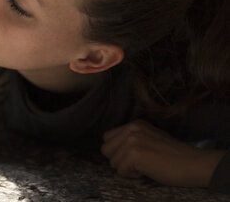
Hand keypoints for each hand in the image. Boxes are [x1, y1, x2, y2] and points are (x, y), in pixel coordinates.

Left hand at [101, 119, 225, 186]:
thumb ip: (130, 139)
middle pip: (106, 149)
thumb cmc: (172, 156)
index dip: (118, 151)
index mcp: (134, 124)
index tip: (135, 156)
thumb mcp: (149, 138)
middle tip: (140, 162)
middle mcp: (131, 128)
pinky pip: (120, 170)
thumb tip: (110, 149)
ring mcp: (132, 140)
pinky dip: (132, 175)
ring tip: (146, 165)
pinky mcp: (134, 154)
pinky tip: (147, 171)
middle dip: (119, 160)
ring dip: (127, 168)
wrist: (194, 164)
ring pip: (112, 162)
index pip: (107, 137)